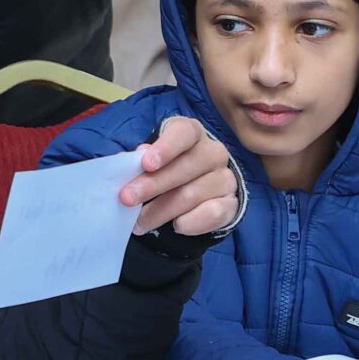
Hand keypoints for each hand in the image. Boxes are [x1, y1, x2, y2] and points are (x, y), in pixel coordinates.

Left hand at [120, 115, 240, 235]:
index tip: (146, 164)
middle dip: (153, 184)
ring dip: (162, 210)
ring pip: (194, 193)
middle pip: (186, 166)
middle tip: (127, 198)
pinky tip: (175, 226)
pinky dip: (193, 221)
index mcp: (191, 133)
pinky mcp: (231, 203)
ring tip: (139, 222)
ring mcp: (225, 177)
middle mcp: (213, 152)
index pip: (184, 133)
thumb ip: (139, 160)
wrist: (190, 191)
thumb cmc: (163, 168)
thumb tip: (129, 163)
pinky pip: (215, 213)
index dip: (166, 147)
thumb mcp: (149, 159)